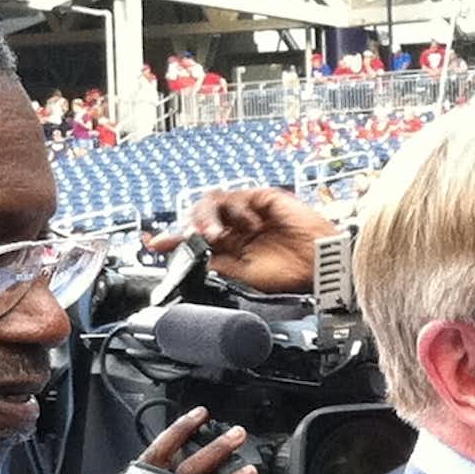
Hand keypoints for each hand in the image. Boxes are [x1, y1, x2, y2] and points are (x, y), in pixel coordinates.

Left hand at [147, 189, 337, 294]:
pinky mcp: (262, 199)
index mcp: (230, 248)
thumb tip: (187, 257)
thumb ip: (215, 263)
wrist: (321, 266)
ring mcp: (248, 212)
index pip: (194, 239)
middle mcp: (236, 228)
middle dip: (190, 227)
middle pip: (197, 216)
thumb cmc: (292, 276)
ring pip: (211, 202)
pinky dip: (237, 211)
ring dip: (208, 217)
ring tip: (217, 234)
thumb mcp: (244, 275)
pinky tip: (250, 226)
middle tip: (193, 238)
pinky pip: (237, 197)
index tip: (153, 243)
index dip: (173, 238)